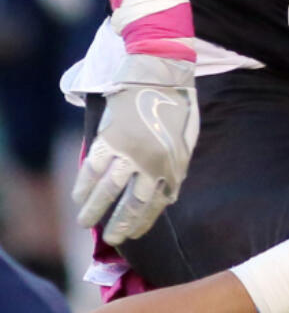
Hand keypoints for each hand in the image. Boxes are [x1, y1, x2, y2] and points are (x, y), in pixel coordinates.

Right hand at [72, 54, 198, 244]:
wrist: (161, 74)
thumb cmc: (178, 105)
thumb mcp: (187, 139)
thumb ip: (176, 166)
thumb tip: (167, 194)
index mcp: (174, 164)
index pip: (156, 203)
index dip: (143, 222)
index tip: (133, 234)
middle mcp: (151, 162)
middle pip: (131, 203)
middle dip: (118, 225)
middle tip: (109, 238)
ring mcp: (129, 151)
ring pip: (107, 191)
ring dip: (93, 209)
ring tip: (84, 222)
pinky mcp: (109, 138)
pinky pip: (91, 168)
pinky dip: (82, 185)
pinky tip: (77, 196)